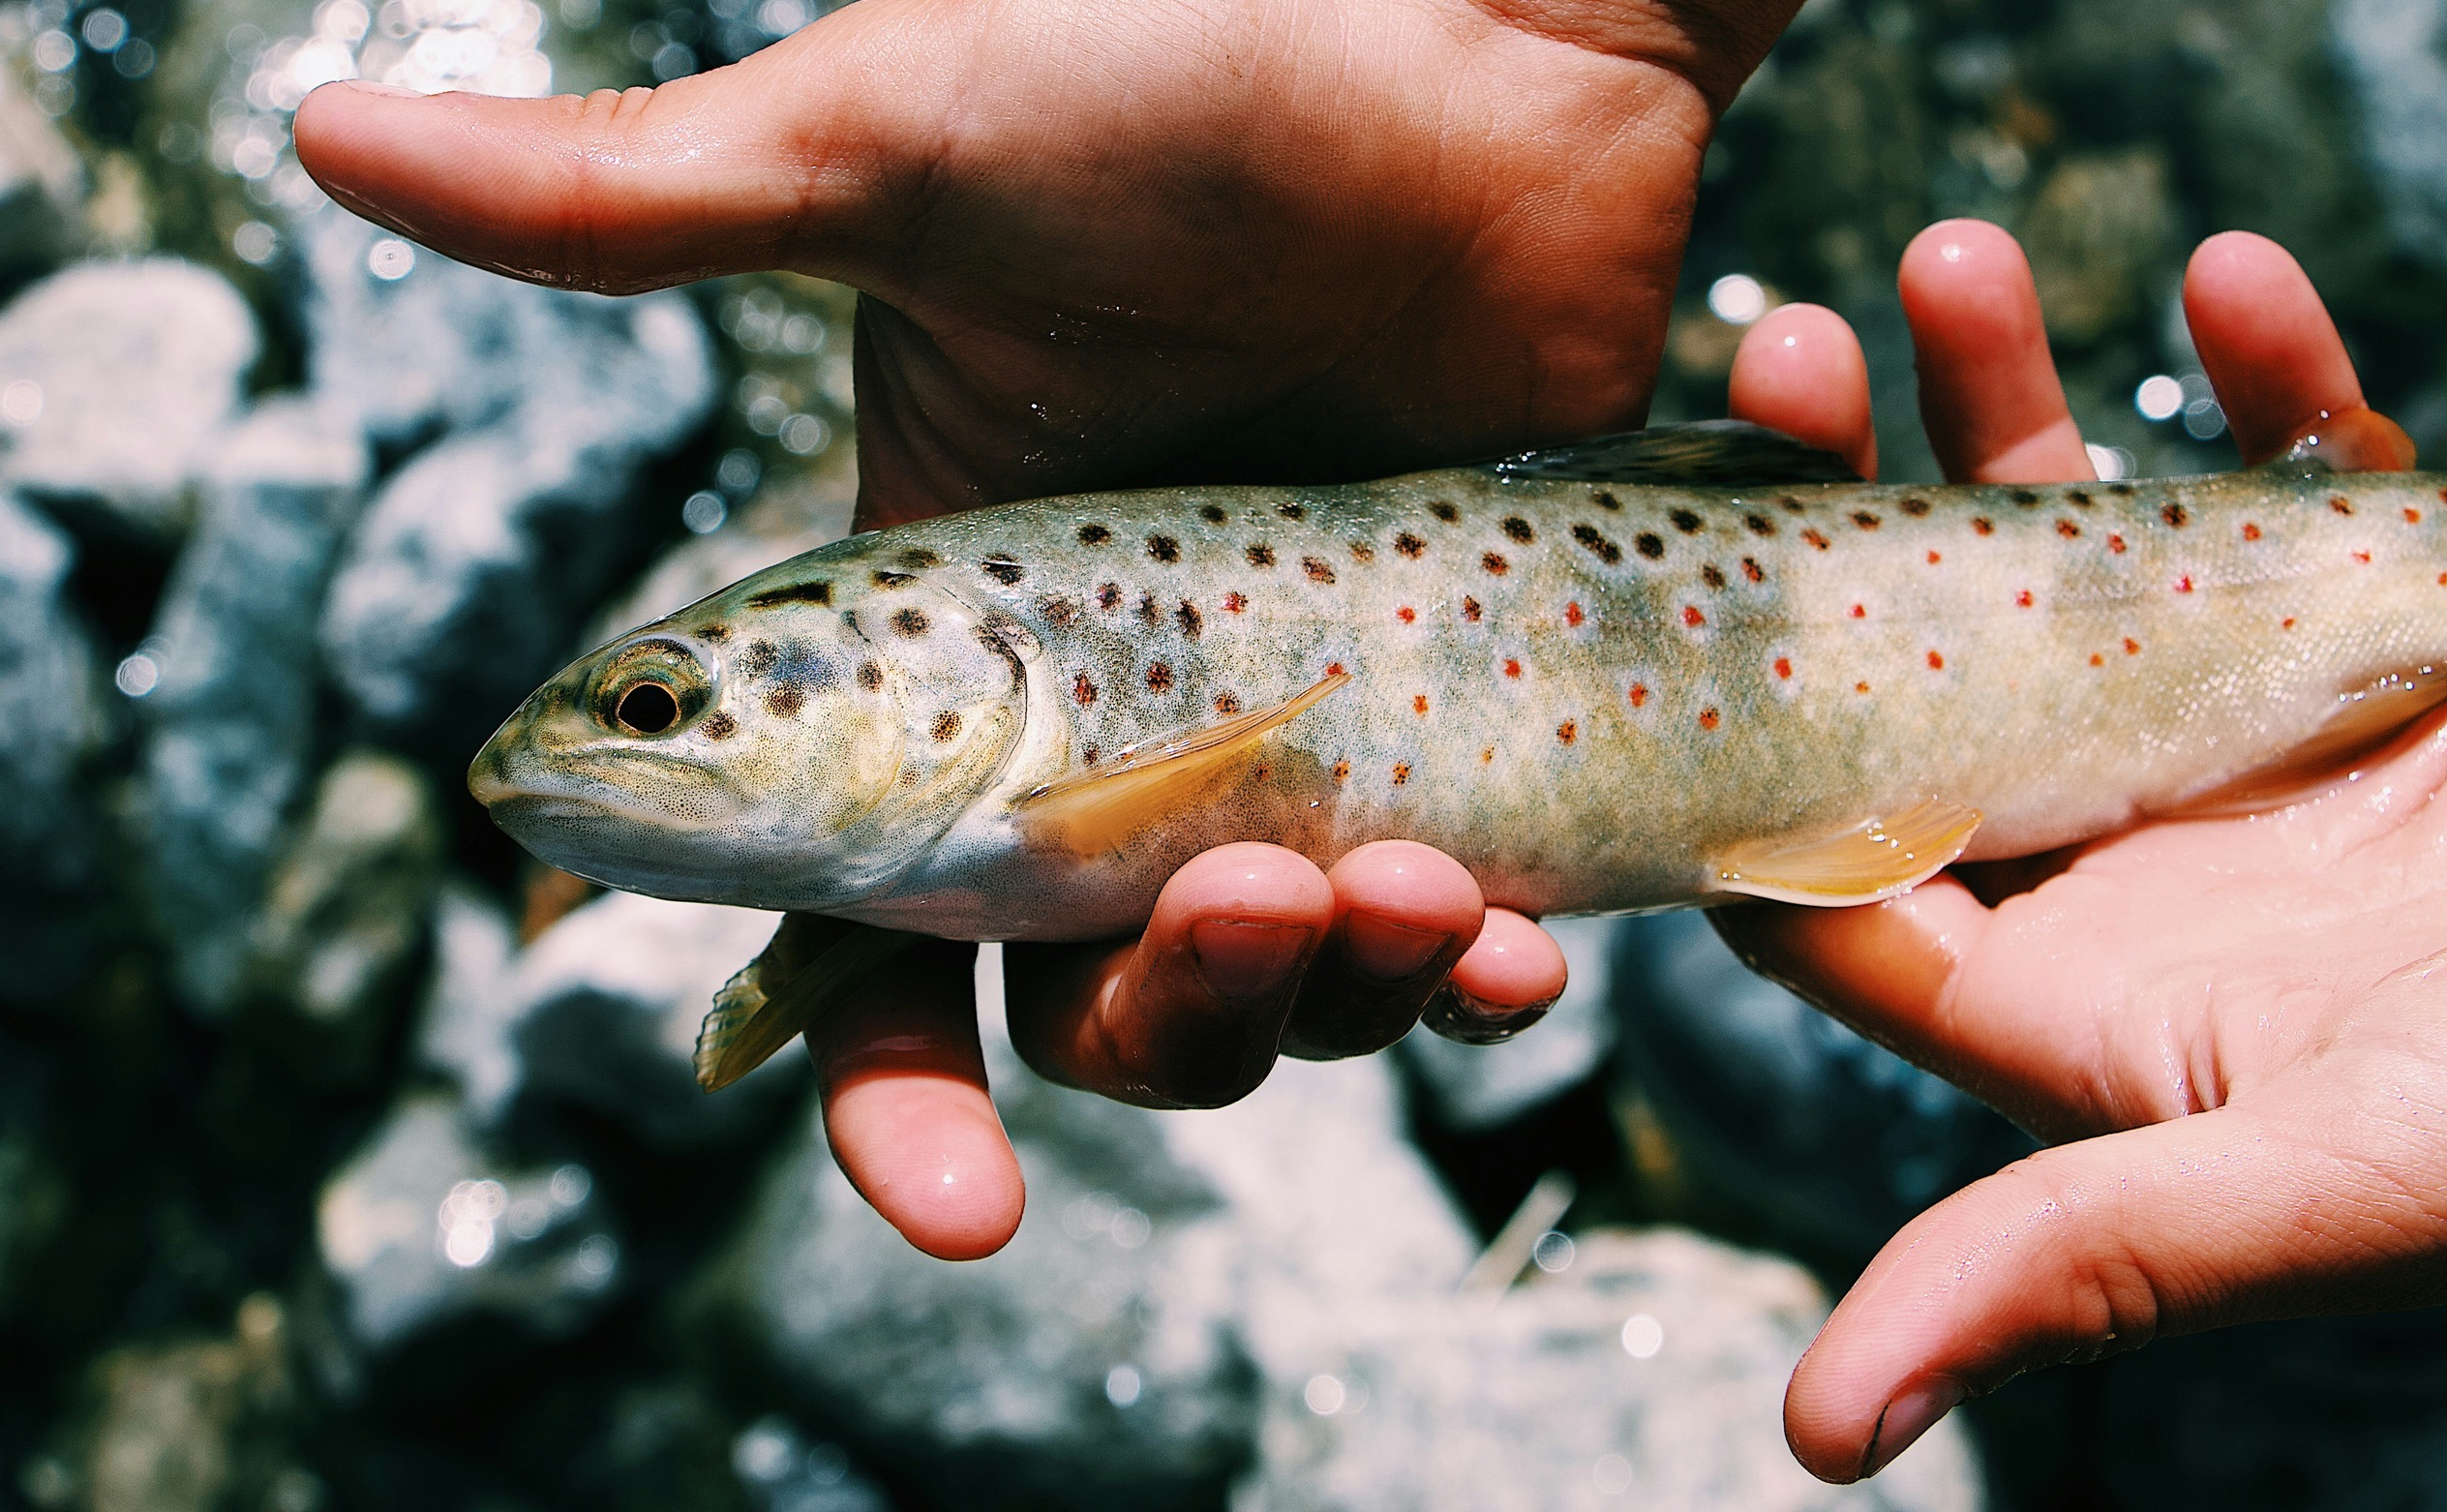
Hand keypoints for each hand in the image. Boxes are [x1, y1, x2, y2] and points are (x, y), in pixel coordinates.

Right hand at [297, 0, 1804, 1257]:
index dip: (896, 1088)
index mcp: (941, 641)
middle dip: (1161, 1027)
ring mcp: (1291, 716)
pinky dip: (1481, 962)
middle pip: (1087, 998)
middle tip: (1241, 913)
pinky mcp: (1454, 693)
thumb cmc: (1183, 57)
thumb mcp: (892, 144)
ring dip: (1332, 999)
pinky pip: (1457, 910)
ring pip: (1279, 982)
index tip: (959, 1199)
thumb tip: (312, 138)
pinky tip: (1520, 938)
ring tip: (1414, 897)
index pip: (875, 930)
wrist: (1480, 17)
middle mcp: (1104, 711)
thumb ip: (635, 205)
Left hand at [1713, 221, 2446, 1480]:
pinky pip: (2309, 477)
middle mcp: (2122, 843)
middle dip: (1844, 506)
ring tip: (1937, 268)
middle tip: (1764, 358)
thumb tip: (1815, 1431)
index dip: (1730, 738)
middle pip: (1921, 660)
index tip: (1655, 594)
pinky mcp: (2385, 627)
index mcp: (2061, 983)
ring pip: (2085, 541)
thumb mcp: (2315, 1182)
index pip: (1830, 860)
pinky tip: (2229, 277)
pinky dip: (2279, 378)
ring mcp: (2243, 725)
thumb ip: (2071, 1260)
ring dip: (2016, 404)